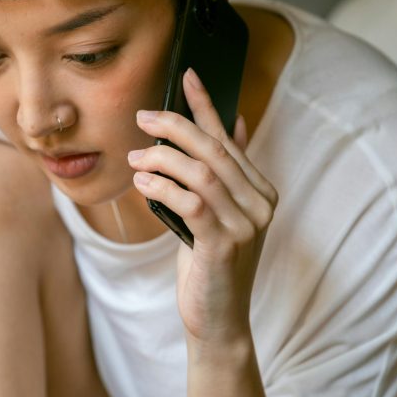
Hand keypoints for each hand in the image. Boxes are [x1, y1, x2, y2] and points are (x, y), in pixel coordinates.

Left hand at [129, 67, 277, 347]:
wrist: (218, 321)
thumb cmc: (211, 269)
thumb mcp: (216, 218)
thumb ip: (220, 178)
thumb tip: (230, 129)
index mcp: (260, 193)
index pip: (230, 139)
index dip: (206, 106)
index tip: (187, 75)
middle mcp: (260, 205)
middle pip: (215, 150)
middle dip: (175, 127)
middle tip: (142, 118)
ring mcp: (247, 225)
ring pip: (202, 172)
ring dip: (162, 160)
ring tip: (136, 160)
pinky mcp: (225, 245)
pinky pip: (191, 202)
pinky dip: (162, 188)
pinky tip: (142, 185)